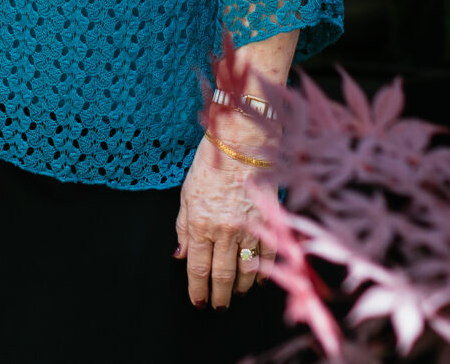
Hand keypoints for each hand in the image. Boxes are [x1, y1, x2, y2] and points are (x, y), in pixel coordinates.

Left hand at [174, 137, 264, 307]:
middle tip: (219, 308)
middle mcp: (225, 231)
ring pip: (246, 270)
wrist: (242, 141)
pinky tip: (259, 281)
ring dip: (241, 289)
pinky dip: (263, 272)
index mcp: (201, 224)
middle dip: (220, 297)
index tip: (198, 304)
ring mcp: (249, 228)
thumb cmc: (210, 164)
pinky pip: (268, 256)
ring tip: (236, 296)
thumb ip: (183, 228)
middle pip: (222, 276)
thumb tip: (180, 255)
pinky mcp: (269, 222)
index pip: (198, 269)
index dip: (198, 291)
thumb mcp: (186, 194)